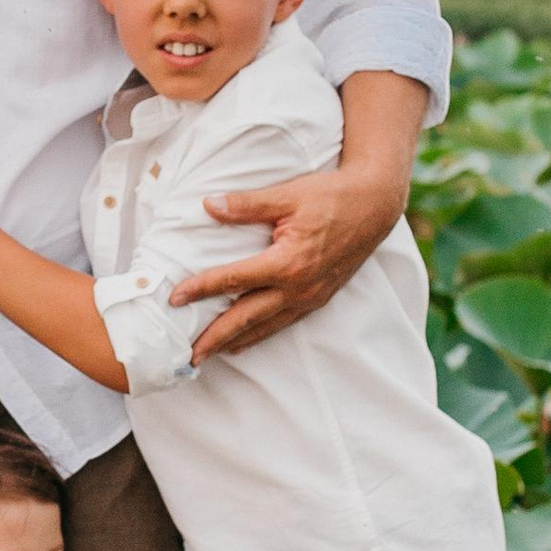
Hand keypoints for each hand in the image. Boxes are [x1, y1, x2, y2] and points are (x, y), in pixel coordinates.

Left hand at [171, 156, 405, 359]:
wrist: (376, 206)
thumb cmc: (333, 196)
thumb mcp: (288, 194)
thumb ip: (247, 204)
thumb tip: (210, 205)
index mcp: (288, 262)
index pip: (234, 280)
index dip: (201, 289)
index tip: (175, 298)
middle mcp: (299, 287)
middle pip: (247, 318)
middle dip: (215, 337)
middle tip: (188, 355)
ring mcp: (311, 297)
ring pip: (266, 326)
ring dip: (236, 342)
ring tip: (210, 355)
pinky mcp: (319, 298)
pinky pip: (284, 323)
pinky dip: (261, 334)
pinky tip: (246, 341)